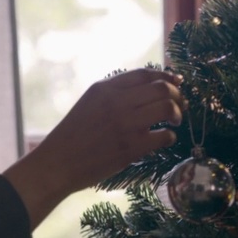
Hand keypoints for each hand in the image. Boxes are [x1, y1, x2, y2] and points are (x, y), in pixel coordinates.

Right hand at [3, 69, 183, 228]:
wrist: (58, 163)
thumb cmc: (73, 135)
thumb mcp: (89, 102)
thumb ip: (114, 92)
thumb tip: (148, 86)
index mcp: (105, 88)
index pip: (145, 74)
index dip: (166, 76)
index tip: (177, 81)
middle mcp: (117, 102)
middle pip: (162, 88)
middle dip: (177, 95)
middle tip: (180, 105)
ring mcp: (126, 125)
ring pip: (168, 108)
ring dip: (178, 113)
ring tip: (175, 121)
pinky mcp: (131, 147)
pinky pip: (164, 136)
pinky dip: (170, 136)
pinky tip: (165, 139)